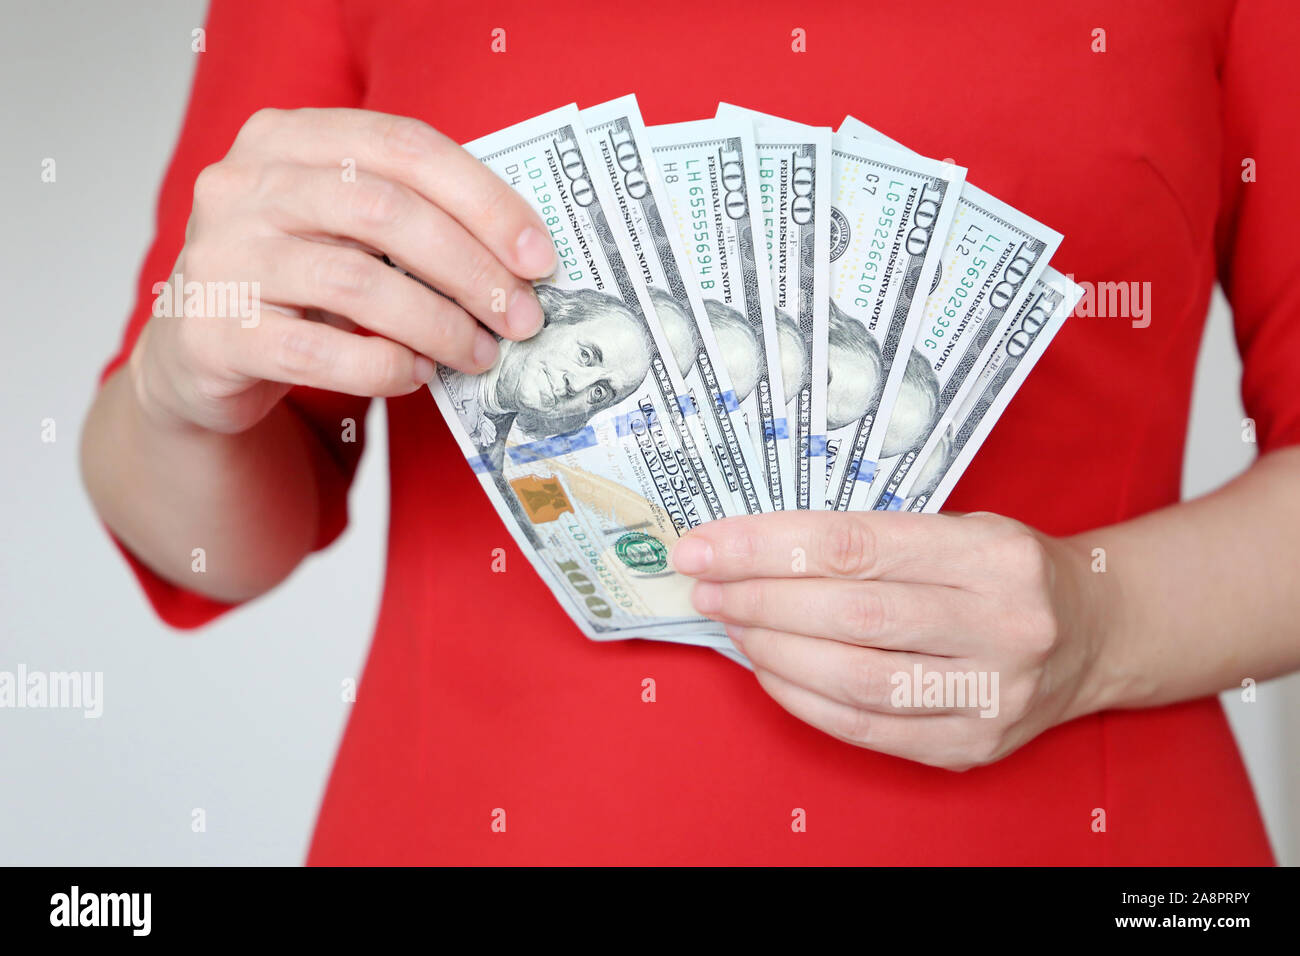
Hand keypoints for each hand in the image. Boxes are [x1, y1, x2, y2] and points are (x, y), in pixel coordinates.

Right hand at [131, 107, 557, 433]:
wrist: (199, 355)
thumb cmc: (297, 285)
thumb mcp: (345, 230)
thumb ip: (411, 220)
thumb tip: (520, 257)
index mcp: (287, 137)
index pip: (405, 145)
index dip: (484, 201)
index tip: (539, 257)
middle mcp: (244, 184)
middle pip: (387, 211)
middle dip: (472, 270)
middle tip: (521, 317)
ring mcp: (221, 257)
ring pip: (358, 283)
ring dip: (439, 325)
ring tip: (479, 354)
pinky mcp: (213, 334)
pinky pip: (321, 352)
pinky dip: (386, 368)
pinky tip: (417, 376)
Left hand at [671, 511, 1106, 769]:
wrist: (1095, 634)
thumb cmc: (1006, 571)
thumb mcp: (959, 526)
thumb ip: (871, 539)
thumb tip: (752, 553)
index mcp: (994, 553)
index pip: (854, 546)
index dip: (765, 546)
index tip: (705, 545)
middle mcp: (1003, 624)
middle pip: (850, 615)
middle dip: (757, 599)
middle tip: (705, 586)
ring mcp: (991, 695)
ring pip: (853, 679)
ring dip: (771, 651)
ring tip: (731, 623)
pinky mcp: (972, 747)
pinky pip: (866, 728)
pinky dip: (802, 698)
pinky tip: (769, 669)